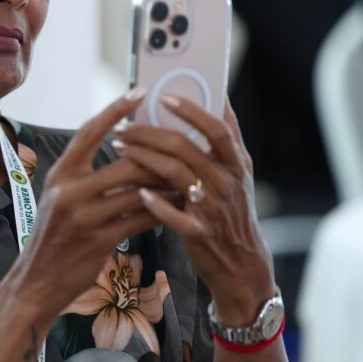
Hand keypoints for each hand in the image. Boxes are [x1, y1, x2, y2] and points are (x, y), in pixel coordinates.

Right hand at [2, 89, 160, 322]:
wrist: (36, 282)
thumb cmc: (55, 237)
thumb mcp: (60, 199)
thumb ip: (85, 177)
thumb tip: (124, 151)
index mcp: (60, 174)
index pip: (89, 131)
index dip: (114, 111)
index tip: (138, 92)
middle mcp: (68, 190)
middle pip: (124, 162)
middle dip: (157, 157)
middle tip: (182, 149)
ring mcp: (82, 216)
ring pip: (137, 191)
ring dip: (165, 186)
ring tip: (186, 178)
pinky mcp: (97, 241)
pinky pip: (138, 219)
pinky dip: (160, 212)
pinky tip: (174, 208)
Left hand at [114, 97, 275, 325]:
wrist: (243, 264)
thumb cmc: (234, 210)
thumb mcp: (241, 174)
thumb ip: (229, 140)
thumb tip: (222, 98)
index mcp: (237, 164)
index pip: (217, 129)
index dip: (192, 112)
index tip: (165, 98)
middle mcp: (227, 183)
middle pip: (185, 148)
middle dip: (150, 133)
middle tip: (124, 127)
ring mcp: (214, 208)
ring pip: (174, 174)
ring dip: (143, 159)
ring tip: (120, 149)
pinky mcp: (200, 233)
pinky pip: (174, 216)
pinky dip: (155, 203)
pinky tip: (137, 192)